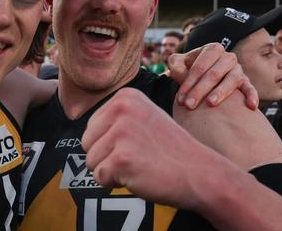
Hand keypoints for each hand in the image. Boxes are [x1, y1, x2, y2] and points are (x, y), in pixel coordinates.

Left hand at [81, 88, 231, 209]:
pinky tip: (139, 175)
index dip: (109, 143)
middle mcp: (121, 109)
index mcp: (125, 97)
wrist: (200, 173)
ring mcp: (122, 133)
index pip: (91, 126)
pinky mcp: (122, 158)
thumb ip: (115, 119)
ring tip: (139, 165)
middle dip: (106, 157)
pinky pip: (99, 177)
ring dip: (111, 171)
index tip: (137, 143)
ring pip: (91, 161)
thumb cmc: (169, 150)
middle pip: (87, 143)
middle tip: (138, 157)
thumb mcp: (143, 118)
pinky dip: (114, 183)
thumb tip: (81, 128)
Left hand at [168, 43, 257, 109]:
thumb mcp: (177, 64)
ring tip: (210, 103)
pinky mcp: (245, 81)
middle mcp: (227, 57)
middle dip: (200, 90)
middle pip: (214, 74)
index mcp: (212, 49)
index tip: (180, 99)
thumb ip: (176, 67)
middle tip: (189, 105)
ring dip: (221, 92)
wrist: (200, 76)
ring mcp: (237, 69)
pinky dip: (252, 96)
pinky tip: (251, 106)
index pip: (200, 67)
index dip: (189, 82)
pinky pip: (250, 88)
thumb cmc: (187, 68)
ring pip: (232, 80)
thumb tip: (181, 75)